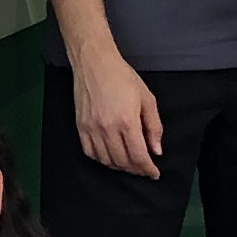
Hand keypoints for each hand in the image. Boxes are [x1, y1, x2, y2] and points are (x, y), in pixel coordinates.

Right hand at [68, 46, 164, 178]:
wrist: (94, 63)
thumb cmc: (123, 77)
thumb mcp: (147, 99)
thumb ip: (154, 127)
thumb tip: (156, 150)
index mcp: (127, 121)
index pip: (138, 156)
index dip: (148, 169)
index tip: (154, 173)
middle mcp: (108, 128)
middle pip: (123, 161)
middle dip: (136, 169)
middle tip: (144, 169)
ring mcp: (92, 128)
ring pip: (106, 160)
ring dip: (119, 166)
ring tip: (129, 164)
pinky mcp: (81, 126)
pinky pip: (90, 152)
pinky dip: (102, 159)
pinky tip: (110, 157)